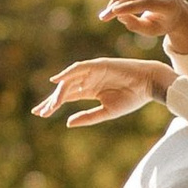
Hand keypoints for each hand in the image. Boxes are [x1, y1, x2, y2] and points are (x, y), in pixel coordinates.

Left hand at [34, 55, 172, 127]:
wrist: (148, 84)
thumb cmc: (132, 98)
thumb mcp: (107, 111)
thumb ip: (88, 117)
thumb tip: (67, 123)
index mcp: (91, 91)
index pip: (67, 97)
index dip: (54, 105)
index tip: (41, 114)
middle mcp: (88, 80)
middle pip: (64, 90)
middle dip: (51, 101)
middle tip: (39, 111)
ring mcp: (92, 71)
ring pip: (69, 81)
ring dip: (58, 92)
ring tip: (49, 105)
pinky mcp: (98, 64)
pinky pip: (79, 68)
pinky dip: (67, 73)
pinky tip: (57, 81)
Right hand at [102, 0, 187, 56]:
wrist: (175, 11)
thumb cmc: (160, 23)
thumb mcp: (150, 30)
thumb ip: (135, 25)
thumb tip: (118, 14)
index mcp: (169, 5)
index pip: (146, 3)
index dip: (128, 6)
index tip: (113, 13)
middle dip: (120, 2)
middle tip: (107, 14)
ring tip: (112, 3)